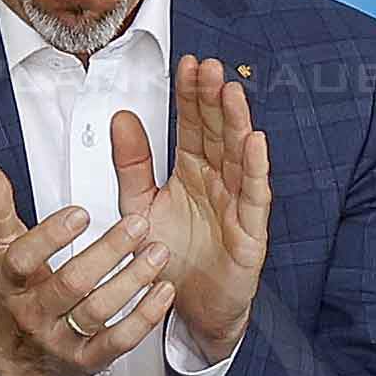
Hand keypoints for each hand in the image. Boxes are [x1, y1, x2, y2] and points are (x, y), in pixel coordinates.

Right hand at [0, 163, 169, 375]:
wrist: (16, 354)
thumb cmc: (15, 292)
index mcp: (11, 282)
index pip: (24, 259)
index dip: (51, 237)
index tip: (80, 214)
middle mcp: (34, 313)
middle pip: (70, 284)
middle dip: (107, 253)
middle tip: (137, 224)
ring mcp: (61, 338)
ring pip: (98, 311)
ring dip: (132, 280)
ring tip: (157, 252)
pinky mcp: (87, 359)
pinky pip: (118, 341)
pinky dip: (144, 317)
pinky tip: (162, 291)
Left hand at [109, 62, 272, 363]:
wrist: (191, 311)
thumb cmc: (171, 260)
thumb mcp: (139, 207)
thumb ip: (131, 165)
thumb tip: (121, 119)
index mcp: (192, 172)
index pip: (193, 125)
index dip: (190, 95)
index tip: (186, 64)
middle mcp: (217, 182)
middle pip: (218, 132)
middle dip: (213, 99)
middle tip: (209, 68)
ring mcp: (237, 204)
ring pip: (238, 156)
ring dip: (236, 123)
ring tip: (231, 92)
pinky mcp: (250, 231)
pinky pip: (253, 195)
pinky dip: (254, 168)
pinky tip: (255, 141)